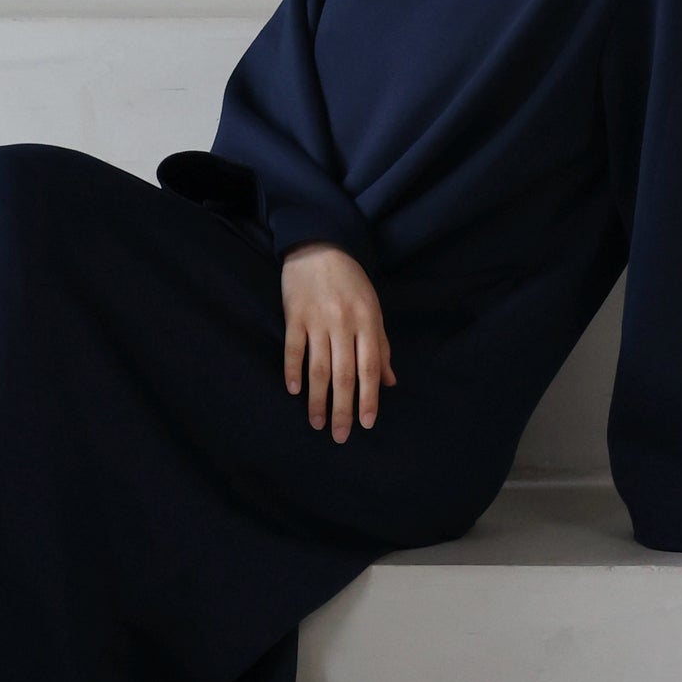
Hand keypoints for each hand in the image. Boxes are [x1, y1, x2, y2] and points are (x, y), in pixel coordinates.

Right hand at [280, 243, 395, 441]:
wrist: (320, 246)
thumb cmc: (351, 282)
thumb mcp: (374, 309)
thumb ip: (381, 346)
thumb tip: (389, 382)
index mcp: (367, 322)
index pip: (369, 368)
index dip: (369, 398)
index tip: (367, 424)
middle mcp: (343, 323)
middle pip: (344, 374)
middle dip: (343, 408)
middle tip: (340, 436)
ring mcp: (317, 319)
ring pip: (318, 367)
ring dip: (317, 399)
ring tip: (316, 422)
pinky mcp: (294, 315)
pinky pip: (293, 348)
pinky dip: (293, 371)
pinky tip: (294, 391)